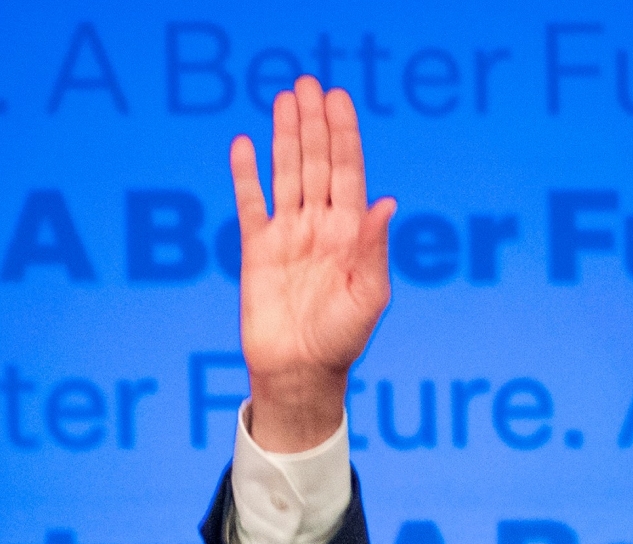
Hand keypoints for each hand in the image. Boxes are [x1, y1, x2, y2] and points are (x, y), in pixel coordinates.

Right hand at [229, 75, 396, 451]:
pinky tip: (245, 144)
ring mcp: (288, 235)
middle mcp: (321, 227)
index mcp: (352, 235)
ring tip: (284, 98)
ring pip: (286, 174)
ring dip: (284, 137)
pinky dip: (246, 175)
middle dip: (315, 124)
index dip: (345, 135)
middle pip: (317, 163)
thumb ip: (374, 248)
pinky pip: (250, 204)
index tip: (339, 99)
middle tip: (309, 83)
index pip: (349, 172)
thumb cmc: (343, 340)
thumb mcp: (370, 296)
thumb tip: (387, 202)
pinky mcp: (257, 250)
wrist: (300, 372)